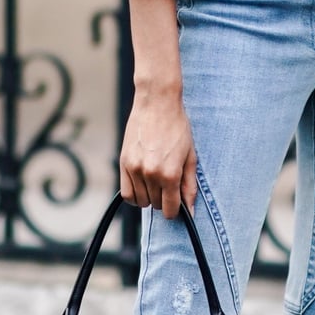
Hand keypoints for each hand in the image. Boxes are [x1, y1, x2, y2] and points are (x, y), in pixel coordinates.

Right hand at [120, 78, 198, 218]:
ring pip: (141, 201)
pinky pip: (126, 193)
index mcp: (170, 174)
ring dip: (149, 196)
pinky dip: (135, 194)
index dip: (175, 210)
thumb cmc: (177, 127)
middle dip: (164, 199)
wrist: (157, 103)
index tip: (176, 204)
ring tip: (156, 181)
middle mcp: (151, 174)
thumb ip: (189, 186)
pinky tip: (143, 185)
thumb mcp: (190, 157)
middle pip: (156, 205)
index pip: (170, 209)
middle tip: (168, 183)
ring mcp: (135, 169)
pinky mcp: (124, 163)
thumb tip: (190, 210)